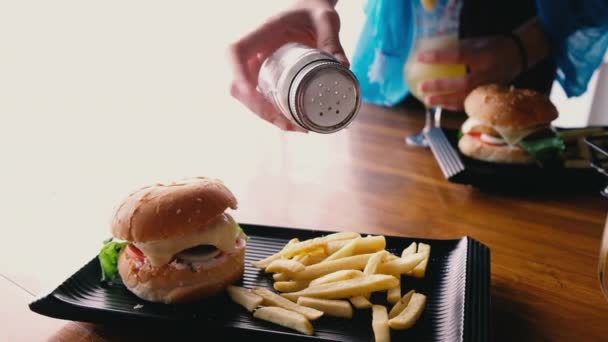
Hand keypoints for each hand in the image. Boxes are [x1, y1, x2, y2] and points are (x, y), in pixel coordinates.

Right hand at [227, 0, 346, 131]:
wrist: (309, 10)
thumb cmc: (313, 11)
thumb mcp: (325, 20)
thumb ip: (333, 39)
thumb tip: (344, 66)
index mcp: (261, 33)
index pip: (236, 53)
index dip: (239, 77)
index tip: (255, 96)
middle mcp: (252, 51)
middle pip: (238, 86)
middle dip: (260, 109)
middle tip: (290, 124)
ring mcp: (255, 66)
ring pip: (247, 98)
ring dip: (267, 117)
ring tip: (299, 128)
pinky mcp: (263, 77)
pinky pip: (259, 99)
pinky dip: (272, 114)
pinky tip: (294, 123)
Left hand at [416, 35, 522, 110]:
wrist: (518, 56)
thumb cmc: (493, 46)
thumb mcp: (477, 42)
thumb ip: (458, 48)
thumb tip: (432, 52)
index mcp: (484, 55)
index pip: (458, 56)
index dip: (439, 57)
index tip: (420, 57)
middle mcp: (488, 73)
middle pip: (462, 83)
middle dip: (440, 86)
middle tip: (421, 87)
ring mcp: (489, 87)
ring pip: (465, 98)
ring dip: (444, 101)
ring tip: (427, 101)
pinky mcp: (489, 96)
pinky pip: (470, 104)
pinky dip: (453, 106)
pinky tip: (440, 105)